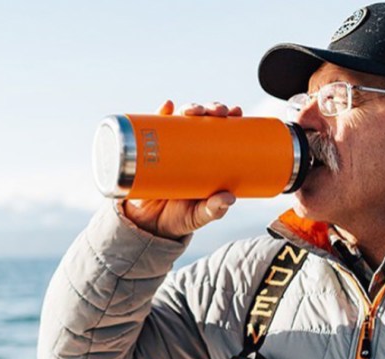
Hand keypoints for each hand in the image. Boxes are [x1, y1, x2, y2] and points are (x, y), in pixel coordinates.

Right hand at [122, 100, 242, 238]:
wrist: (149, 226)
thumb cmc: (180, 218)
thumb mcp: (200, 215)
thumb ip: (214, 210)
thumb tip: (228, 199)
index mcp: (209, 159)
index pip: (223, 131)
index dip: (230, 117)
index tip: (236, 111)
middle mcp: (191, 149)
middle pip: (204, 120)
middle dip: (212, 109)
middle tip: (217, 112)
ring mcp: (171, 148)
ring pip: (182, 120)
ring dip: (190, 108)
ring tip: (194, 111)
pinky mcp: (150, 151)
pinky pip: (153, 128)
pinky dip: (159, 114)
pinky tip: (167, 106)